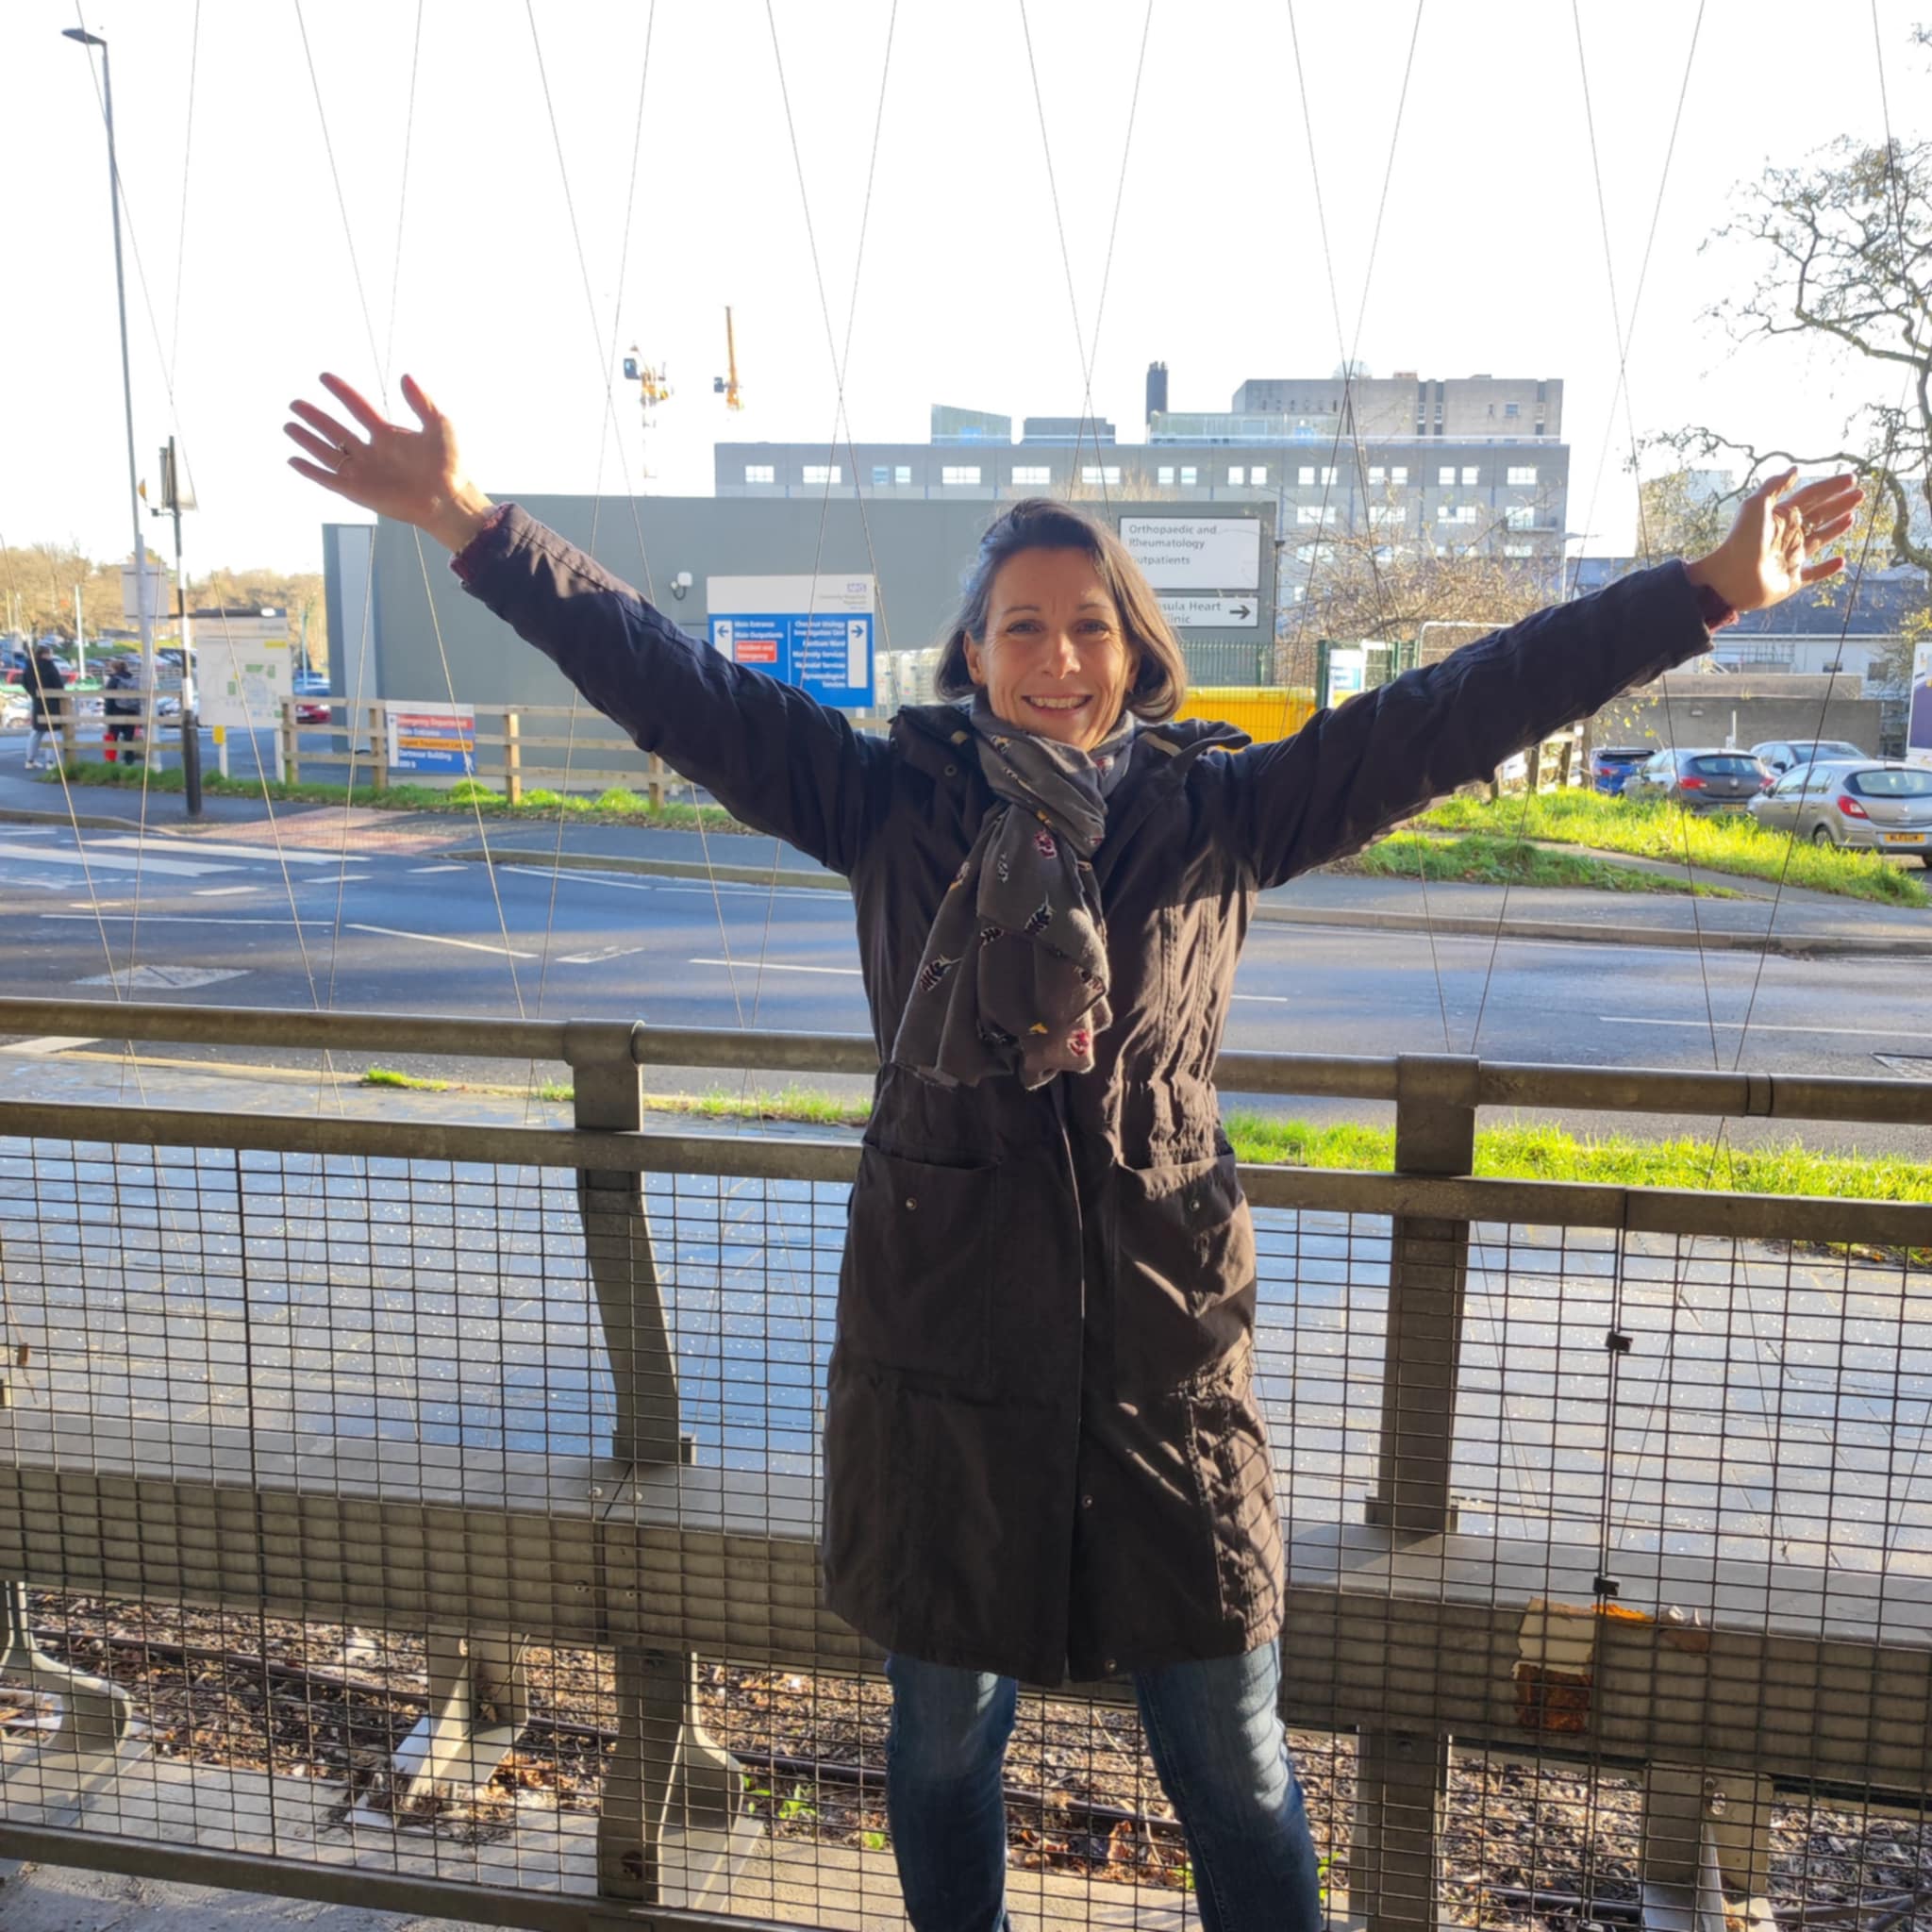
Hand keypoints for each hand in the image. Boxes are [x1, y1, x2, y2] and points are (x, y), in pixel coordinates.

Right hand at [283, 372, 493, 552]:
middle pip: (335, 429)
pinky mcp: (358, 492)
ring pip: (327, 452)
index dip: (341, 391)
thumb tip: (405, 376)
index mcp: (386, 434)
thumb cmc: (449, 465)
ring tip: (288, 425)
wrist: (448, 499)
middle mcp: (370, 451)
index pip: (357, 407)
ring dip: (307, 439)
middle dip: (315, 417)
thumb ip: (422, 402)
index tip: (324, 376)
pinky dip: (310, 470)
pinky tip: (293, 459)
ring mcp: (363, 471)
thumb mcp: (439, 426)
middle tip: (295, 403)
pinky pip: (328, 479)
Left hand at [1683, 467, 1863, 614]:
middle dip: (1839, 504)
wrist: (1730, 579)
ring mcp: (1791, 558)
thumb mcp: (1756, 505)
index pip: (1812, 497)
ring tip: (1853, 517)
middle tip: (1860, 494)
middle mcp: (1788, 536)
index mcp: (1781, 517)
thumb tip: (1795, 469)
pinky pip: (1814, 574)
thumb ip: (1775, 486)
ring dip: (1836, 529)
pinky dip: (1827, 569)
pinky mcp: (1792, 581)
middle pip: (1819, 516)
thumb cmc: (1741, 540)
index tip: (1852, 478)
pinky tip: (1842, 561)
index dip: (1831, 487)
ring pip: (1819, 540)